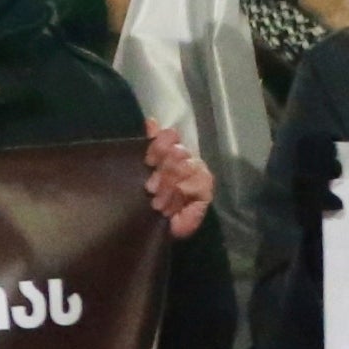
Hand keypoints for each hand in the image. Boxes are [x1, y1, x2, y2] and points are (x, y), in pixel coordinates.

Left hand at [144, 123, 217, 238]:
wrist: (156, 227)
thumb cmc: (148, 198)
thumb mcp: (141, 171)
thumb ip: (148, 145)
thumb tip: (151, 121)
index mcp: (171, 150)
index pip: (170, 136)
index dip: (158, 147)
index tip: (148, 162)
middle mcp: (187, 158)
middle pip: (179, 152)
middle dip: (163, 172)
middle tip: (150, 188)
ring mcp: (199, 174)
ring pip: (187, 168)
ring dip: (169, 188)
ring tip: (156, 203)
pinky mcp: (206, 192)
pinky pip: (195, 187)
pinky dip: (179, 198)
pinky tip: (168, 208)